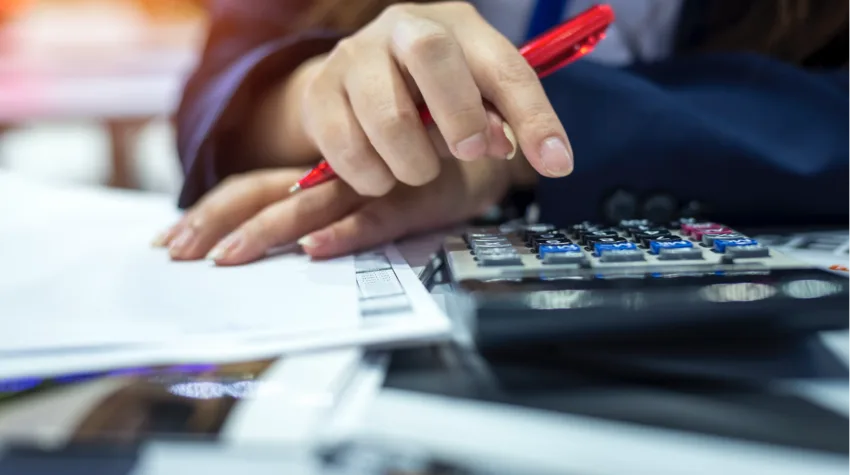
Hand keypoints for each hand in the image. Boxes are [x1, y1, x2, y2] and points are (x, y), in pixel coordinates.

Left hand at [154, 156, 523, 263]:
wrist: (484, 147)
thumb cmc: (418, 170)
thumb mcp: (365, 187)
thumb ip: (327, 206)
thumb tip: (283, 244)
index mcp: (318, 171)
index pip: (252, 186)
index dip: (212, 210)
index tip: (173, 240)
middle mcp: (337, 174)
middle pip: (264, 192)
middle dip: (218, 222)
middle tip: (179, 254)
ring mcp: (373, 186)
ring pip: (311, 205)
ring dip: (269, 231)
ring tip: (229, 258)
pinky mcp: (413, 200)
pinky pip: (376, 218)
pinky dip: (345, 233)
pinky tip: (316, 249)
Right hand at [256, 1, 572, 194]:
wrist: (356, 84)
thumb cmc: (429, 94)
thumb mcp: (475, 100)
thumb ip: (501, 123)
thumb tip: (518, 150)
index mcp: (457, 26)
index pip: (505, 66)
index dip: (535, 117)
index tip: (556, 163)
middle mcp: (403, 27)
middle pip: (431, 54)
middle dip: (458, 115)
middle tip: (465, 153)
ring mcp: (354, 55)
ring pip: (386, 115)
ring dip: (412, 163)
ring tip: (417, 168)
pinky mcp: (318, 92)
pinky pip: (346, 148)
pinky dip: (372, 176)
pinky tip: (381, 173)